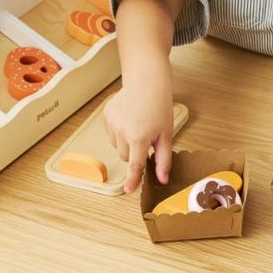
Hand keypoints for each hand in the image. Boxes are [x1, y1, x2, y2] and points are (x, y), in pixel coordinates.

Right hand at [103, 79, 172, 193]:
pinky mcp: (106, 115)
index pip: (134, 165)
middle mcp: (122, 131)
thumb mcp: (166, 134)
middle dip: (134, 153)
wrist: (147, 82)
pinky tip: (129, 119)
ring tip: (137, 125)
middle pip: (125, 156)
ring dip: (126, 142)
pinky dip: (119, 131)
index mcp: (139, 137)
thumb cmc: (159, 107)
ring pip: (117, 145)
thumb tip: (162, 180)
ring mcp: (112, 122)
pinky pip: (111, 133)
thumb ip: (163, 159)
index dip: (132, 180)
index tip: (128, 190)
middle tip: (146, 138)